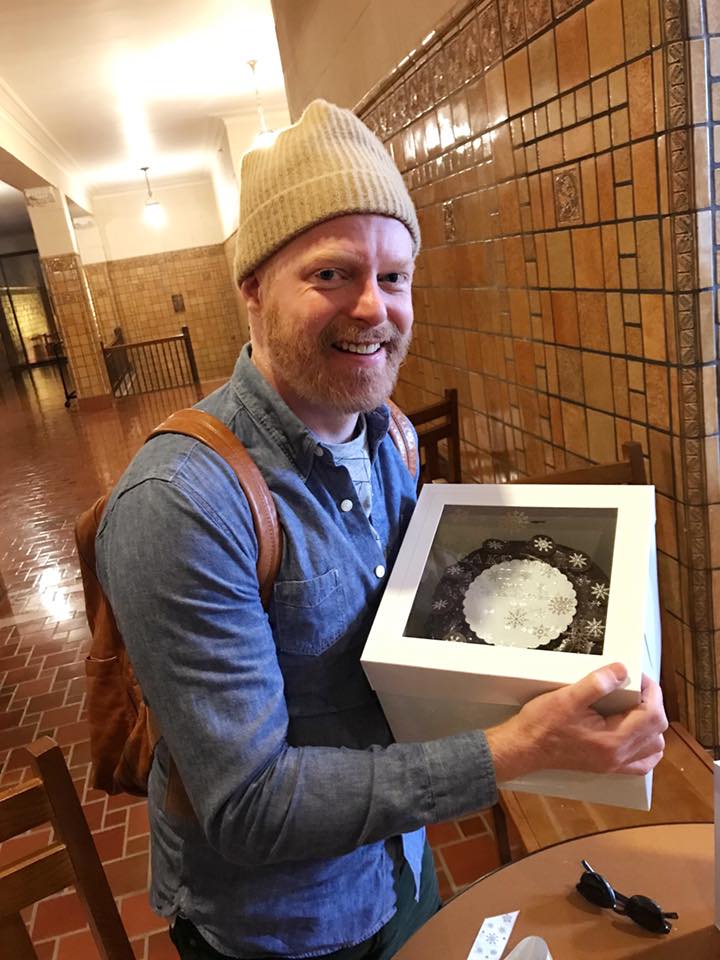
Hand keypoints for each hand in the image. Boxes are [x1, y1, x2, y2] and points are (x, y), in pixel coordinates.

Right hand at [485, 663, 667, 782]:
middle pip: (657, 730)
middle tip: (637, 686)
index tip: (639, 676)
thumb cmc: (541, 724)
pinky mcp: (606, 766)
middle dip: (653, 704)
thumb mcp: (568, 697)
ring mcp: (614, 764)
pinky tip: (636, 732)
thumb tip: (622, 670)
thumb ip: (597, 684)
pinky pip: (641, 763)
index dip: (652, 691)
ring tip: (636, 705)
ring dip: (652, 724)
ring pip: (653, 747)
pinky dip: (647, 746)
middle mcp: (618, 756)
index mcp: (613, 740)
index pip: (652, 715)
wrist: (524, 748)